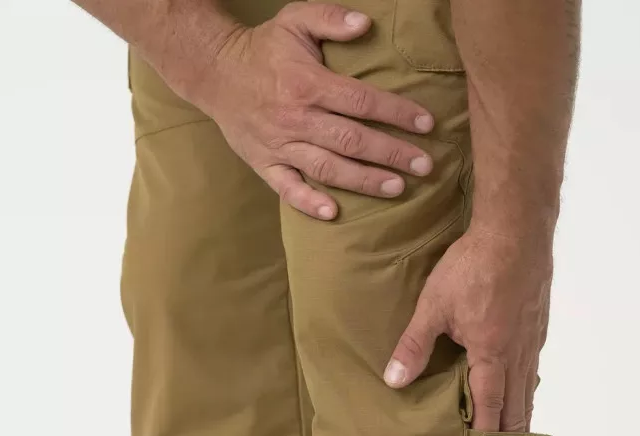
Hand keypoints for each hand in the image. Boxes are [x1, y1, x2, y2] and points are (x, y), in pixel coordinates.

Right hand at [192, 3, 435, 219]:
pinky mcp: (264, 164)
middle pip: (352, 140)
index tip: (426, 124)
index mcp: (307, 83)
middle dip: (391, 154)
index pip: (362, 101)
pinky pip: (287, 189)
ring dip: (363, 181)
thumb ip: (330, 18)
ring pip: (327, 168)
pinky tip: (333, 213)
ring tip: (396, 189)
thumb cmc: (262, 48)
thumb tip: (365, 25)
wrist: (213, 72)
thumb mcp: (294, 20)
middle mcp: (296, 118)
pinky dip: (309, 203)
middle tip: (424, 167)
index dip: (396, 113)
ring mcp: (280, 145)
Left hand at [383, 224, 553, 431]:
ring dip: (520, 414)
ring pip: (528, 388)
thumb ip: (414, 345)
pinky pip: (532, 365)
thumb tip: (394, 380)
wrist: (516, 228)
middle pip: (517, 407)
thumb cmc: (474, 265)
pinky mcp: (537, 323)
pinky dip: (525, 386)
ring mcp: (532, 339)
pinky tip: (518, 388)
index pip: (490, 409)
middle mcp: (518, 353)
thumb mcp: (434, 305)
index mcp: (492, 355)